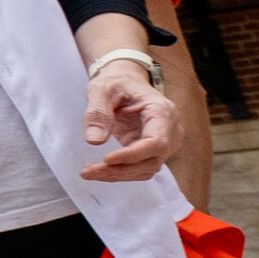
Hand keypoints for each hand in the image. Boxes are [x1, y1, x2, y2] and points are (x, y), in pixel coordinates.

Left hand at [76, 67, 176, 184]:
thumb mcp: (102, 89)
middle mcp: (171, 130)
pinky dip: (120, 173)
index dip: (133, 155)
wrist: (127, 82)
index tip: (106, 160)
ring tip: (88, 172)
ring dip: (118, 175)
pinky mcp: (154, 151)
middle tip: (88, 171)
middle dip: (120, 170)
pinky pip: (141, 168)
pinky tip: (98, 170)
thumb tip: (94, 140)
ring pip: (147, 169)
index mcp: (163, 111)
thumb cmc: (117, 83)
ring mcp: (165, 143)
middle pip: (152, 160)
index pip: (156, 142)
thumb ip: (98, 112)